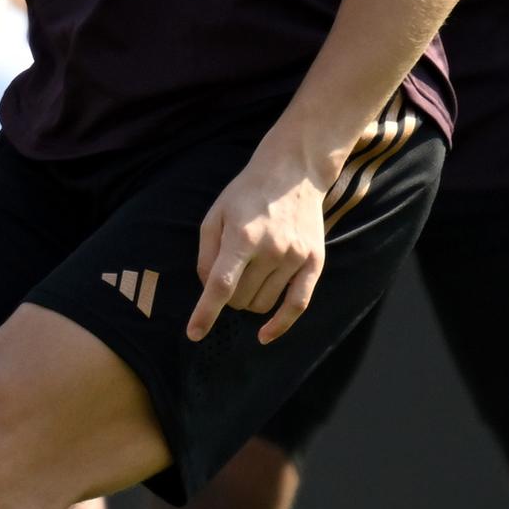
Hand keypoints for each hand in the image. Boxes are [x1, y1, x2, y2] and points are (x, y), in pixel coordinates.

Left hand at [189, 145, 327, 344]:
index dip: (205, 312)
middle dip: (228, 297)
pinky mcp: (315, 262)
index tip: (194, 333)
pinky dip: (280, 324)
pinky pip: (298, 304)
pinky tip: (265, 335)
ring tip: (247, 276)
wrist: (294, 172)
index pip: (221, 285)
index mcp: (242, 237)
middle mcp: (271, 249)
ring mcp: (296, 257)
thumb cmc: (246, 194)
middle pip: (241, 298)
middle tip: (228, 276)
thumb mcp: (215, 215)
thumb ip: (206, 254)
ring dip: (248, 301)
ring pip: (264, 303)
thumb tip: (206, 289)